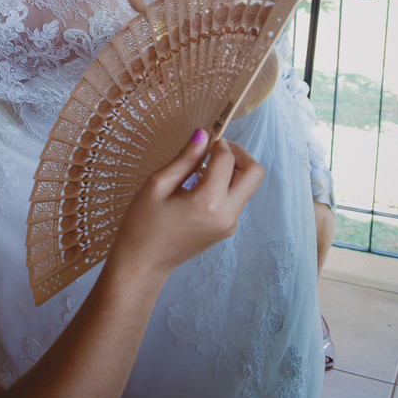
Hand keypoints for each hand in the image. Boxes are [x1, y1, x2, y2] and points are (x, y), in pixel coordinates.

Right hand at [113, 132, 263, 277]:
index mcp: (208, 202)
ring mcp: (230, 225)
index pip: (226, 160)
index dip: (217, 143)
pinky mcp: (227, 230)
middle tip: (214, 150)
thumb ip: (184, 159)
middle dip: (238, 154)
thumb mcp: (157, 185)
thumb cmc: (143, 223)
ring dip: (231, 171)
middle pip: (254, 173)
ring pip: (247, 186)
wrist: (143, 263)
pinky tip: (198, 188)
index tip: (202, 139)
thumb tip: (203, 134)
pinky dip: (224, 186)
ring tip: (200, 170)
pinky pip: (236, 199)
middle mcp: (227, 214)